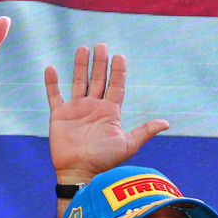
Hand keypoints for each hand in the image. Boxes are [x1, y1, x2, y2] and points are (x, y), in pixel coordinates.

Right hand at [45, 44, 168, 182]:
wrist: (80, 172)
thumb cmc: (105, 161)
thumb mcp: (128, 145)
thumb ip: (144, 131)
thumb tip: (166, 123)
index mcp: (110, 112)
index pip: (116, 86)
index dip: (118, 71)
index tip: (120, 56)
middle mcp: (94, 108)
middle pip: (98, 79)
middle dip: (100, 62)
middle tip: (101, 45)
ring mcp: (76, 110)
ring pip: (79, 82)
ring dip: (80, 66)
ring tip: (83, 48)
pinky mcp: (60, 115)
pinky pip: (54, 95)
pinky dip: (52, 83)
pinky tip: (51, 68)